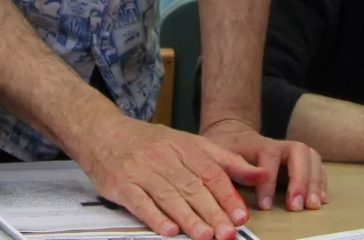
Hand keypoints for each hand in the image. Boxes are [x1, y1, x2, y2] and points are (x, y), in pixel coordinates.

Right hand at [78, 115, 270, 239]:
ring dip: (188, 218)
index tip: (241, 216)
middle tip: (227, 233)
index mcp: (183, 146)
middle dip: (212, 212)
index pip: (210, 172)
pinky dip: (154, 217)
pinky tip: (168, 230)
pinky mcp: (120, 183)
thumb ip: (224, 160)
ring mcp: (140, 170)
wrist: (103, 132)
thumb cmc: (150, 143)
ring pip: (168, 195)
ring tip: (205, 236)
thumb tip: (260, 173)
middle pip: (192, 186)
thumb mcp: (188, 143)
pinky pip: (139, 202)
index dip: (226, 195)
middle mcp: (163, 156)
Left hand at [200, 117, 326, 211]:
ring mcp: (292, 153)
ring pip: (312, 157)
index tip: (264, 205)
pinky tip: (320, 200)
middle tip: (296, 206)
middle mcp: (279, 145)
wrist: (234, 134)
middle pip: (299, 151)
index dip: (268, 180)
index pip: (269, 155)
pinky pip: (317, 167)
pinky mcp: (300, 163)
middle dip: (300, 179)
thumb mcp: (219, 157)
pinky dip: (321, 183)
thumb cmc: (226, 149)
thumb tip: (230, 194)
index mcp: (258, 143)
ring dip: (315, 182)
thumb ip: (228, 170)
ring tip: (312, 205)